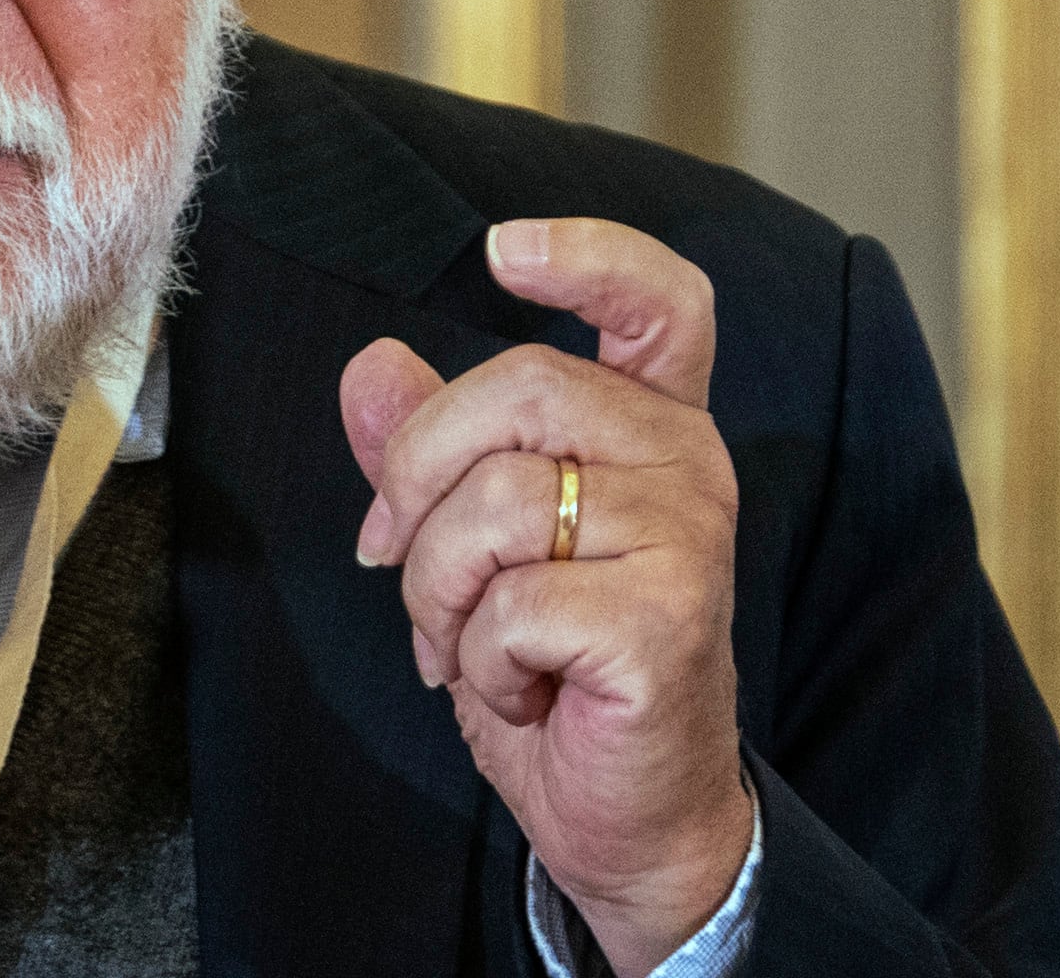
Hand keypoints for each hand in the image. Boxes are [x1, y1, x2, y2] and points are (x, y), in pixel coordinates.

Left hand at [339, 219, 747, 976]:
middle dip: (419, 478)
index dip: (590, 256)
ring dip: (440, 591)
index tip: (505, 247)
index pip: (659, 303)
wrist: (625, 812)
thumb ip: (425, 453)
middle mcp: (686, 461)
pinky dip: (480, 658)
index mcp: (648, 425)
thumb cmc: (554, 668)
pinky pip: (512, 601)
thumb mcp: (467, 549)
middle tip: (405, 564)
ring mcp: (689, 535)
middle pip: (519, 384)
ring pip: (496, 501)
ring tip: (475, 647)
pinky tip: (523, 690)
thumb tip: (371, 366)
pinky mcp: (669, 617)